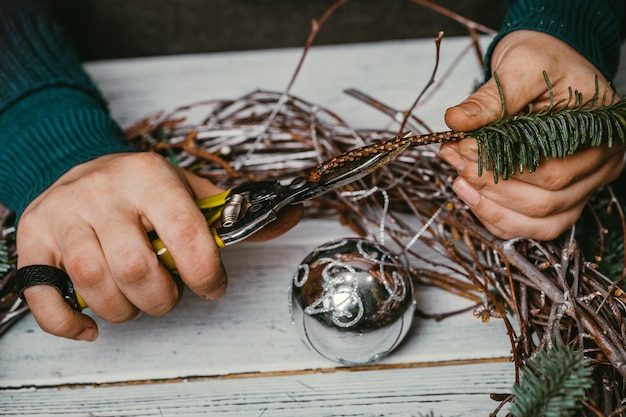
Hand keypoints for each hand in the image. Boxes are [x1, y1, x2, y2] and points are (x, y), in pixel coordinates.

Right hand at [17, 152, 301, 340]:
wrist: (78, 164)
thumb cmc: (141, 186)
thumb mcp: (188, 187)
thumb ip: (233, 210)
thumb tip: (290, 218)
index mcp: (150, 177)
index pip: (185, 233)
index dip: (205, 272)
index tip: (212, 287)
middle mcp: (104, 193)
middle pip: (138, 269)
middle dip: (164, 298)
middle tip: (170, 293)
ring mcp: (65, 215)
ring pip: (97, 285)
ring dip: (127, 310)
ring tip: (138, 298)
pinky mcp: (35, 240)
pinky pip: (44, 296)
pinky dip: (69, 323)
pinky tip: (90, 325)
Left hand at [440, 30, 624, 239]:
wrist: (546, 63)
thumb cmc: (541, 62)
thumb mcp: (519, 67)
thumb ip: (491, 98)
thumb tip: (456, 121)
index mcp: (600, 131)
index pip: (553, 169)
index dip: (502, 165)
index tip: (463, 146)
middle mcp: (600, 164)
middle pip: (548, 200)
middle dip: (492, 185)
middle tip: (455, 159)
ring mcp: (582, 186)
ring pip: (541, 223)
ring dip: (492, 207)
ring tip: (458, 180)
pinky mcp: (560, 198)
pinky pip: (532, 226)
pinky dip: (497, 217)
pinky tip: (469, 194)